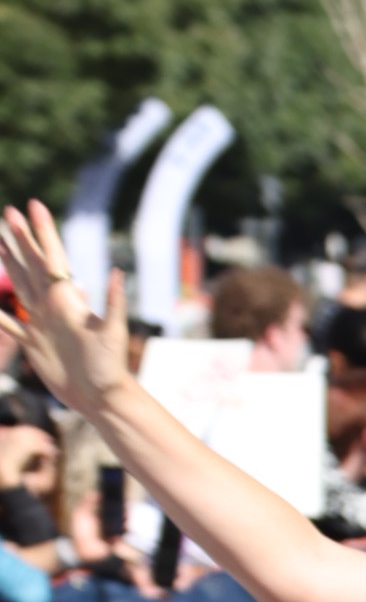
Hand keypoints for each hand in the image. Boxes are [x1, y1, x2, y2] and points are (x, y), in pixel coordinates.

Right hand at [0, 201, 130, 417]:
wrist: (100, 397)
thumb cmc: (111, 367)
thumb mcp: (114, 333)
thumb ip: (115, 302)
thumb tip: (119, 272)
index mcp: (67, 298)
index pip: (51, 256)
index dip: (42, 231)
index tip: (34, 204)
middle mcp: (52, 306)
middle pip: (31, 264)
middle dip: (20, 237)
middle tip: (8, 211)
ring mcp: (41, 322)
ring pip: (19, 284)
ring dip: (8, 262)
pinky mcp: (33, 343)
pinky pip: (8, 323)